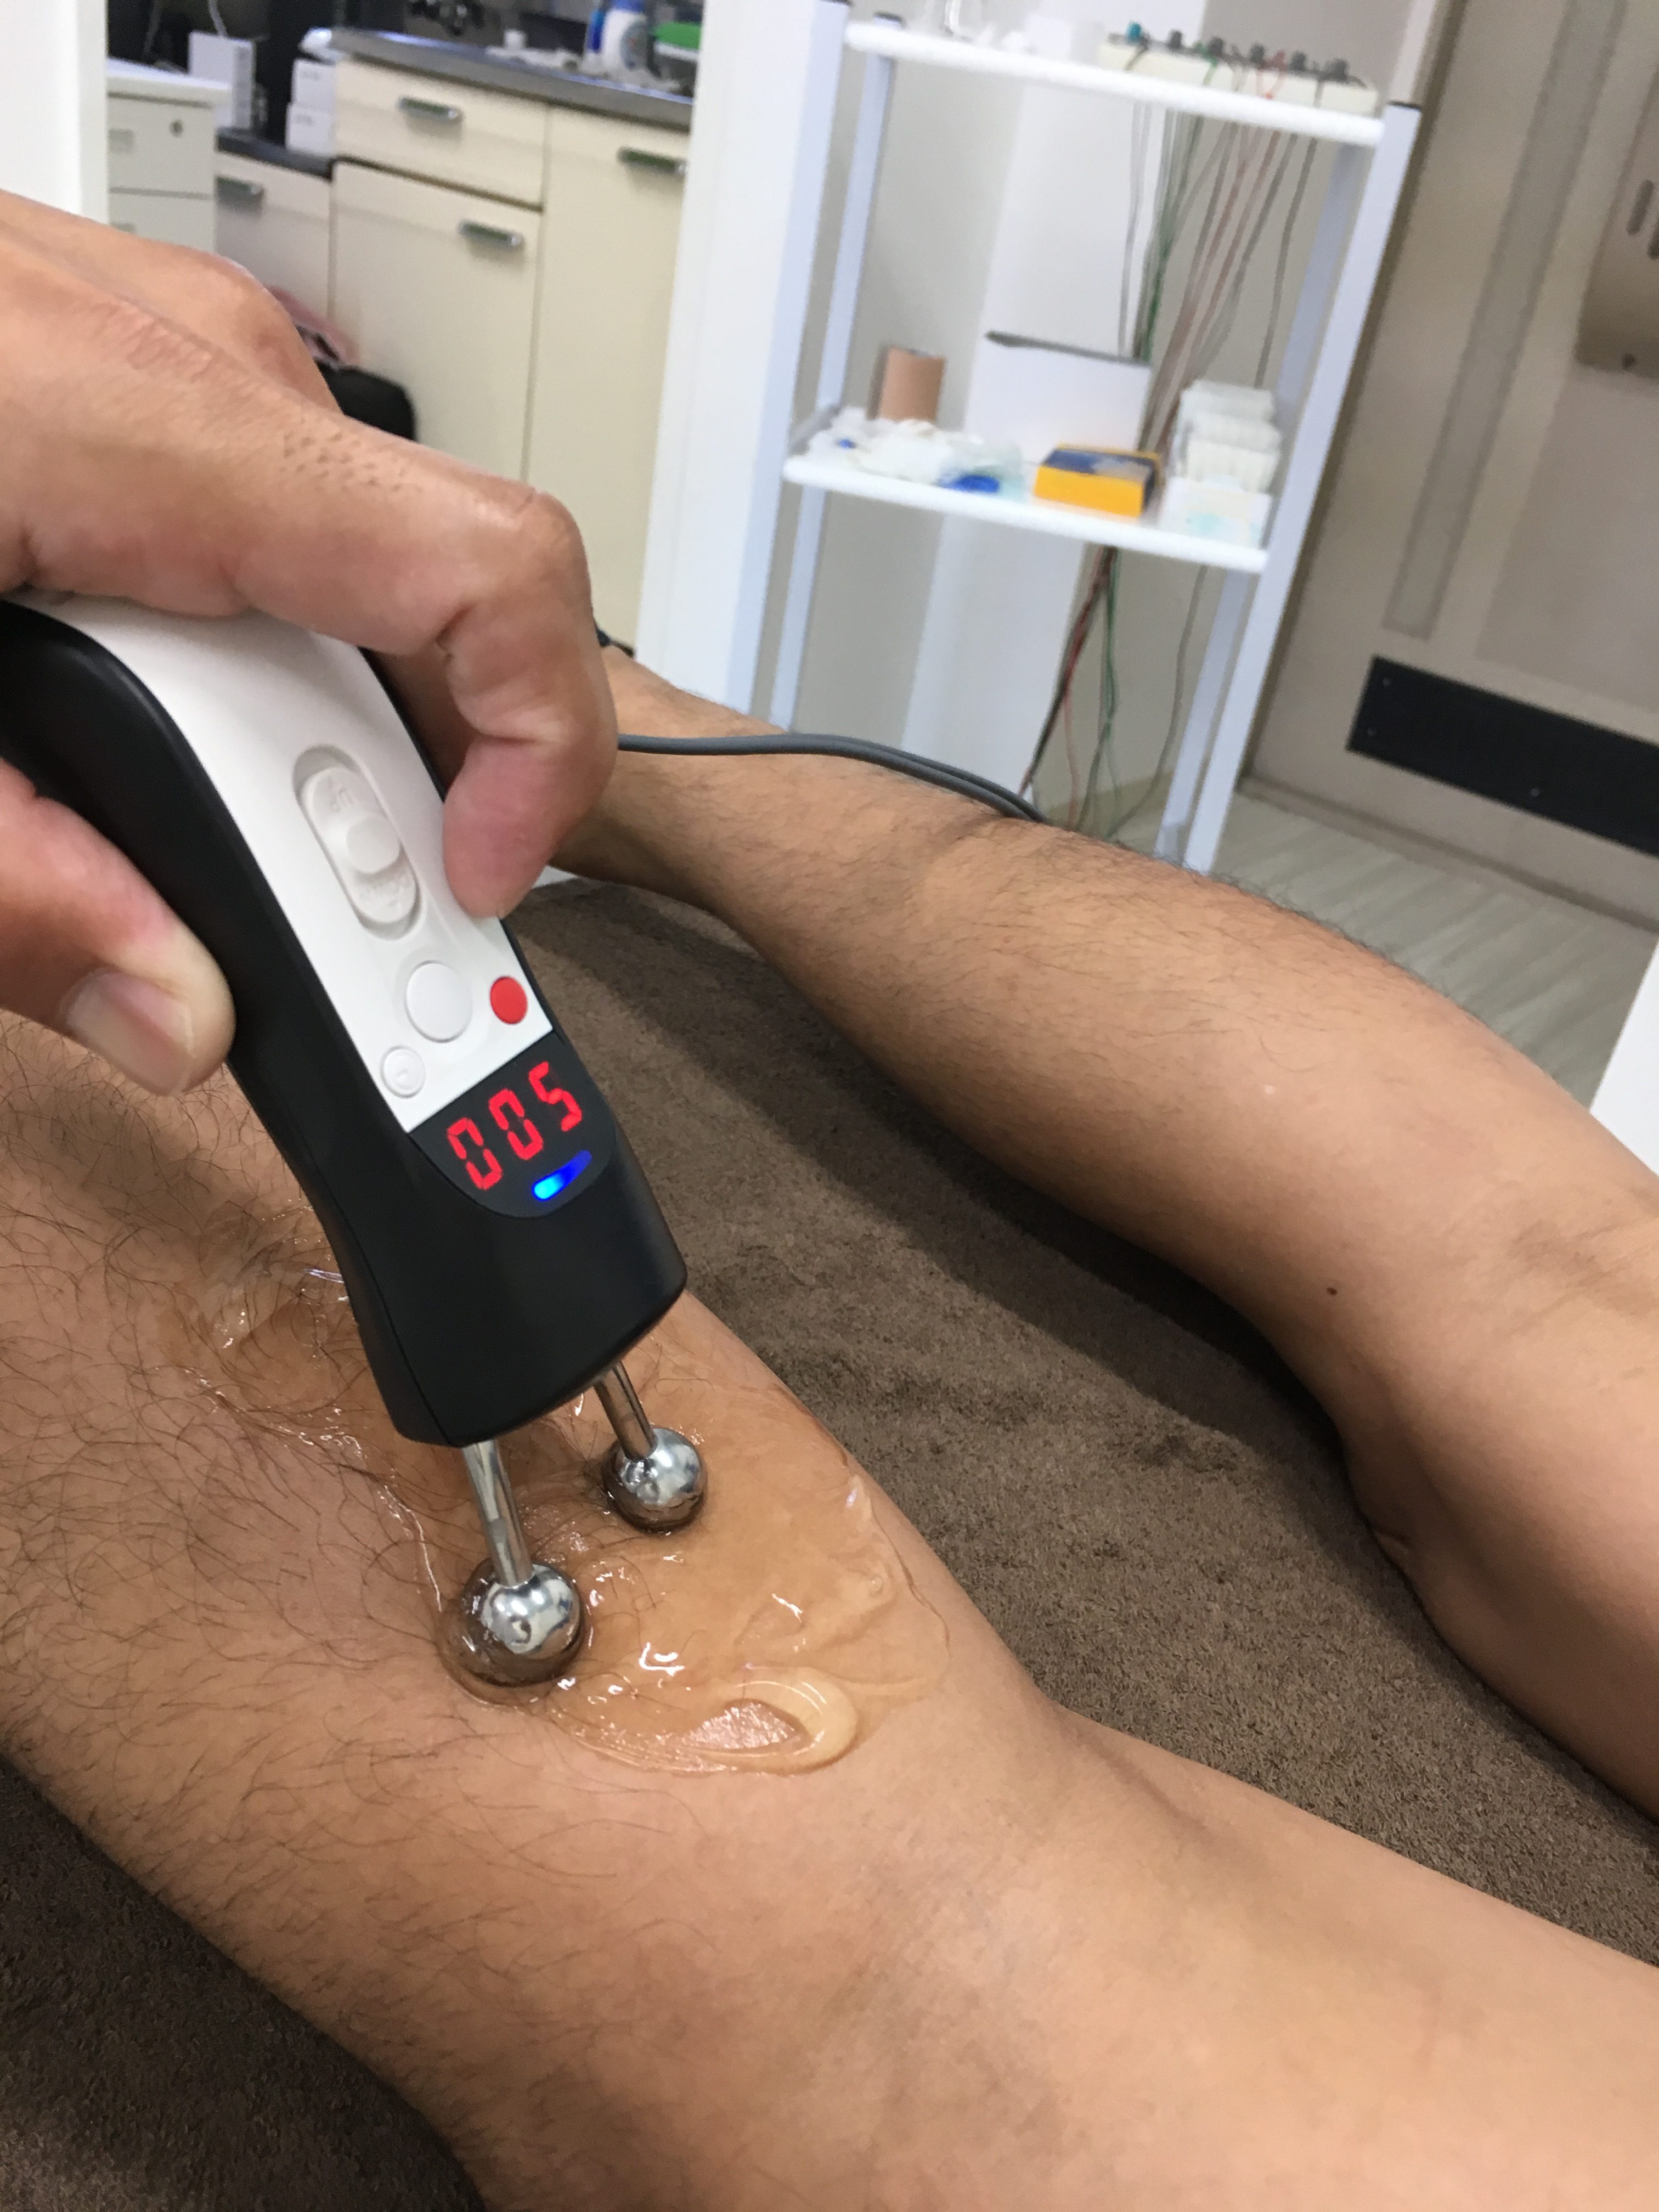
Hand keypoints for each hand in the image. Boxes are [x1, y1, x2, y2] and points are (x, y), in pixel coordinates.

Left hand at [0, 192, 613, 1093]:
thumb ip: (8, 894)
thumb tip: (177, 1013)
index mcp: (144, 431)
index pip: (489, 575)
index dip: (534, 758)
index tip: (458, 891)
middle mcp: (198, 371)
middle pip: (422, 617)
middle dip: (366, 803)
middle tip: (264, 922)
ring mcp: (171, 363)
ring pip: (342, 587)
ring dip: (279, 739)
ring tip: (131, 803)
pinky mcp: (136, 389)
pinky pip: (264, 540)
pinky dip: (231, 662)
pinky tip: (117, 709)